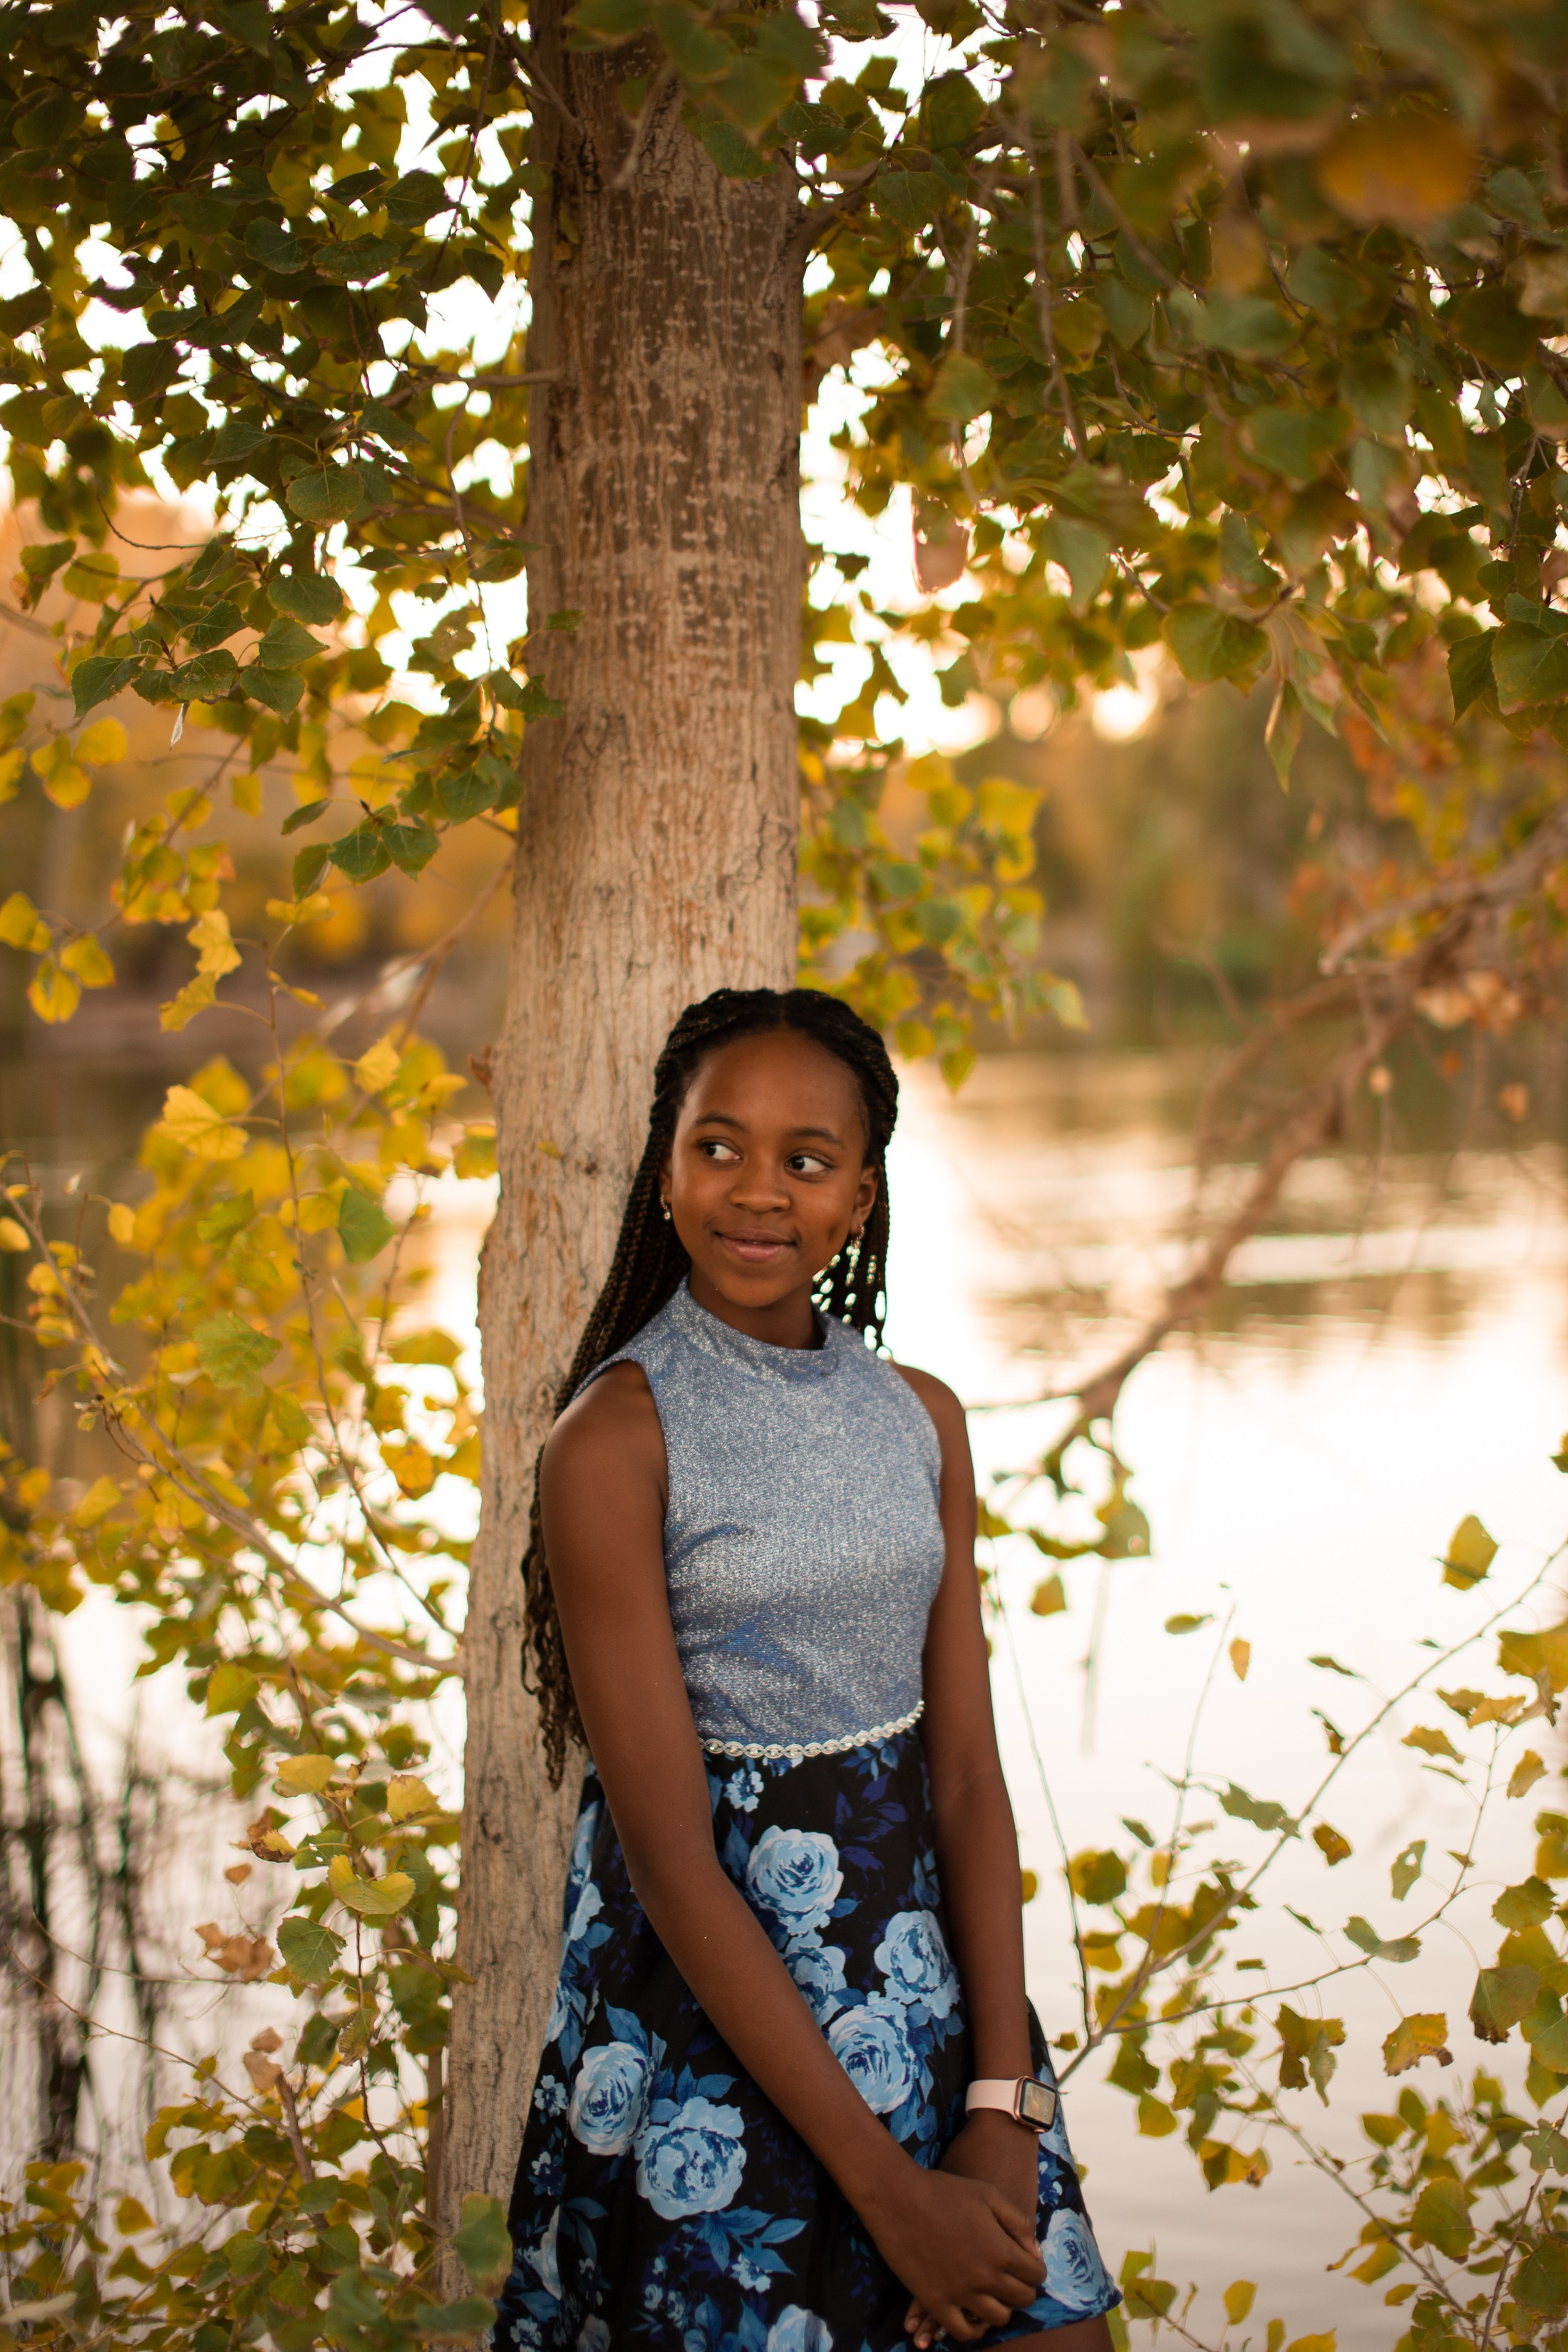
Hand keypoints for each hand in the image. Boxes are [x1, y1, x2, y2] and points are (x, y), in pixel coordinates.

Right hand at [859, 2137, 1041, 2346]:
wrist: (898, 2198)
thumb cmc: (944, 2190)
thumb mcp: (989, 2194)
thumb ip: (1018, 2223)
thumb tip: (1034, 2251)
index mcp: (1001, 2250)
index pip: (1035, 2275)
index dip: (1035, 2269)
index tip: (1026, 2263)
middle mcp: (985, 2278)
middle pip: (1021, 2299)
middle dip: (1022, 2289)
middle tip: (1011, 2278)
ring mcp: (960, 2293)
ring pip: (997, 2318)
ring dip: (1000, 2307)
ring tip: (992, 2293)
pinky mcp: (935, 2302)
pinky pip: (962, 2332)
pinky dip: (972, 2328)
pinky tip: (970, 2312)